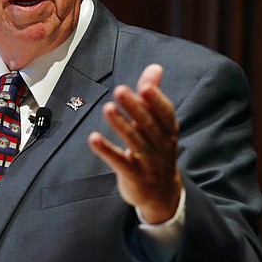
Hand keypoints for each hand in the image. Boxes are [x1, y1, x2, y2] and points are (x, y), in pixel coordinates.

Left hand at [88, 64, 181, 223]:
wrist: (162, 194)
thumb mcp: (158, 124)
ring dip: (121, 125)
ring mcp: (148, 162)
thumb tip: (155, 67)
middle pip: (148, 125)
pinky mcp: (133, 176)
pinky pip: (119, 162)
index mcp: (168, 131)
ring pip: (135, 142)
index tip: (145, 86)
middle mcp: (161, 145)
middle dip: (135, 108)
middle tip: (120, 91)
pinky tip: (94, 139)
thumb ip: (153, 95)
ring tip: (108, 109)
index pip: (165, 114)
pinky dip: (107, 150)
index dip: (156, 100)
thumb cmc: (157, 150)